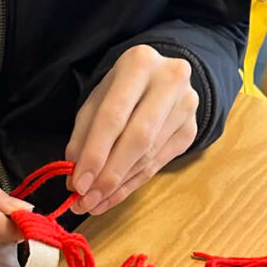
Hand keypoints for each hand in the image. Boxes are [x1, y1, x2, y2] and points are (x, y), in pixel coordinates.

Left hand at [66, 45, 198, 215]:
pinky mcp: (191, 130)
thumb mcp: (98, 100)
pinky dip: (132, 184)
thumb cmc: (122, 90)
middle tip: (87, 200)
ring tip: (94, 203)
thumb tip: (76, 178)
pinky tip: (112, 197)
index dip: (95, 153)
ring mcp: (186, 106)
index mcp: (139, 63)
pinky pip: (158, 164)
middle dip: (109, 175)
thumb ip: (84, 135)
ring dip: (118, 185)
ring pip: (148, 156)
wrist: (162, 78)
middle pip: (138, 138)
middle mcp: (169, 80)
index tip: (78, 184)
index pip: (114, 115)